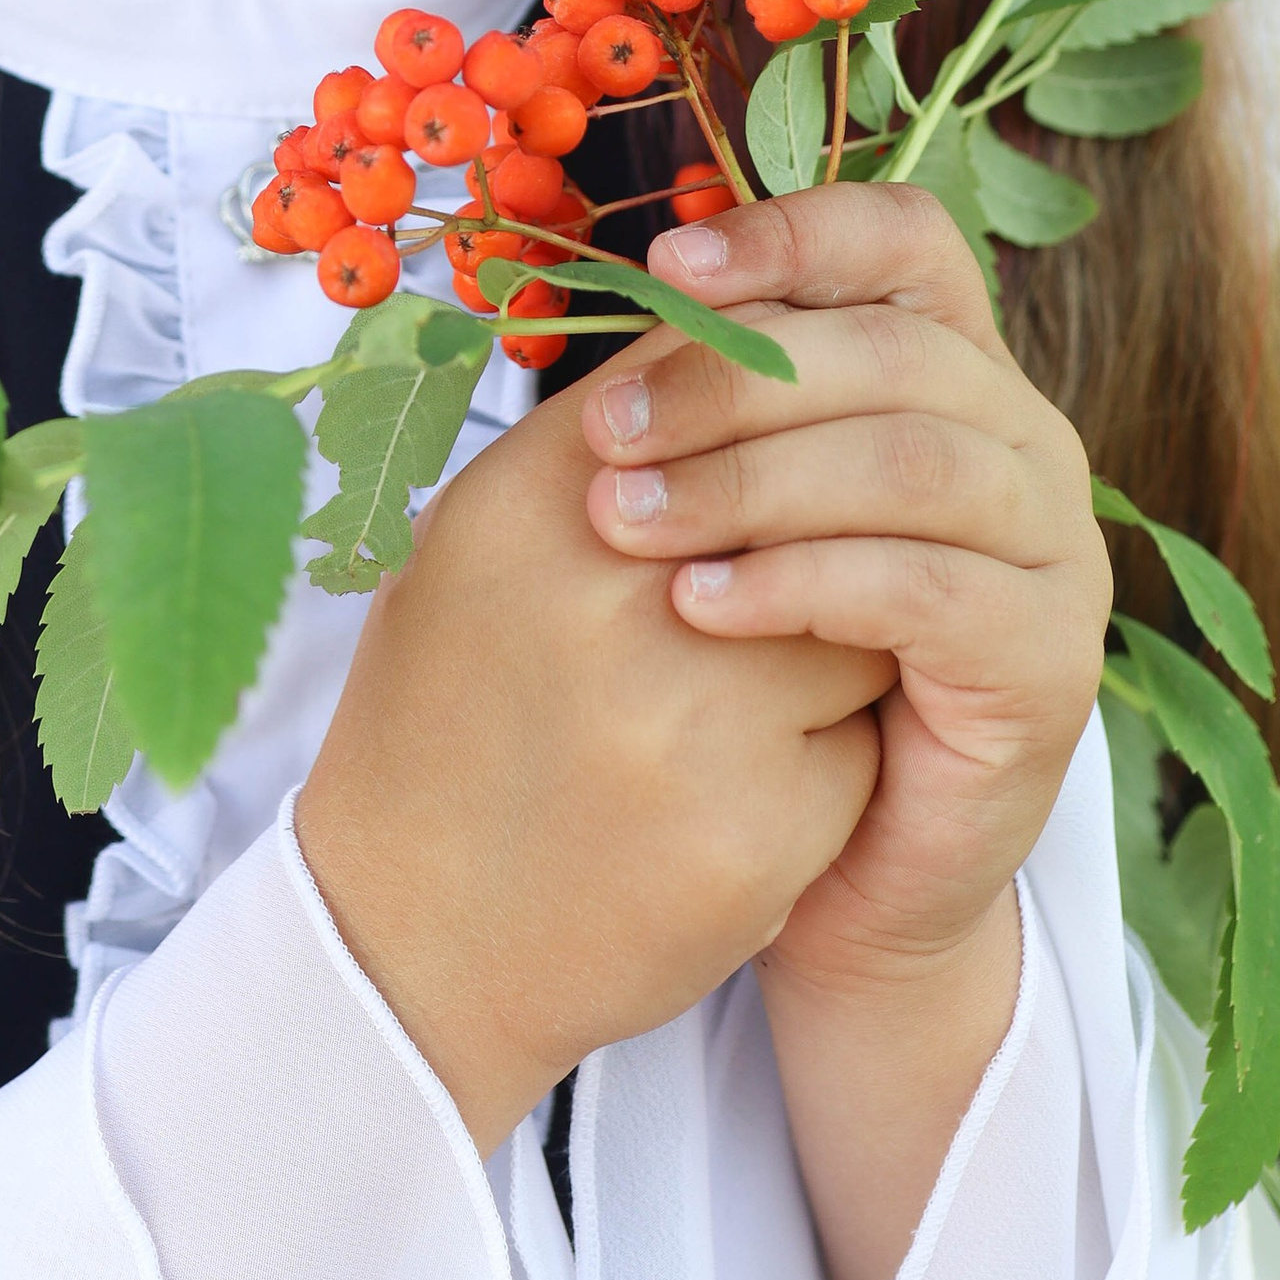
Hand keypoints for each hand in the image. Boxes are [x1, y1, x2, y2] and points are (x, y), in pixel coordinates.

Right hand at [293, 379, 890, 1154]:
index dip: (759, 395)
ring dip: (835, 638)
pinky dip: (833, 761)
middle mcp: (606, 588)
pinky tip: (745, 793)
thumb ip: (600, 446)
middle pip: (806, 481)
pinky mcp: (760, 824)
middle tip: (778, 567)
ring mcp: (688, 710)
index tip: (775, 423)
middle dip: (812, 520)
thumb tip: (733, 337)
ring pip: (858, 609)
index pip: (709, 374)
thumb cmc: (451, 718)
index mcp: (527, 502)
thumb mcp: (477, 549)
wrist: (415, 942)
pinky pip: (864, 742)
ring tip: (749, 692)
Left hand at [582, 183, 1110, 992]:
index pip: (904, 241)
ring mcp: (1051, 550)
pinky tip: (701, 605)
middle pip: (893, 348)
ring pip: (911, 460)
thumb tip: (628, 290)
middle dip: (731, 376)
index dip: (793, 231)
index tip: (666, 268)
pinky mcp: (1049, 662)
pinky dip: (804, 583)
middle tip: (603, 434)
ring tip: (628, 525)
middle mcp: (1022, 439)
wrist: (837, 869)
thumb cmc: (764, 665)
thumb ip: (709, 399)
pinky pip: (929, 588)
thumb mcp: (730, 504)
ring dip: (752, 480)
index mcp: (951, 369)